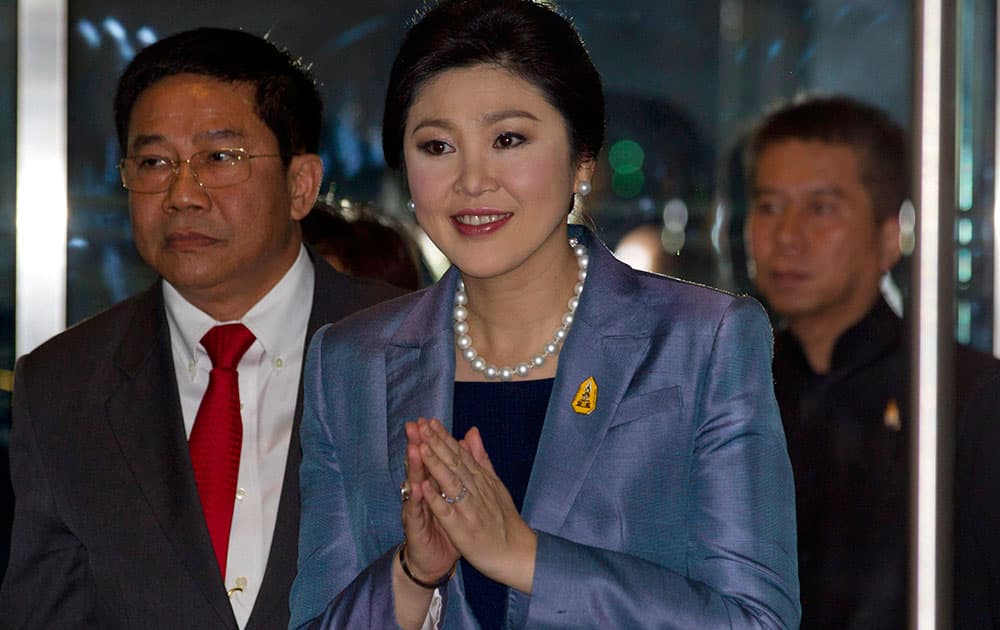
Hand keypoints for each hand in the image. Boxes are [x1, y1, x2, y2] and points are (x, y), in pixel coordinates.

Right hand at [400, 418, 459, 583]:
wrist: (435, 561)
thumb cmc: (445, 527)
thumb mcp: (454, 497)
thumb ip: (457, 471)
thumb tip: (464, 443)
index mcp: (431, 486)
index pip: (430, 459)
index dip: (430, 440)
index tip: (429, 420)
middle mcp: (420, 495)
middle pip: (417, 467)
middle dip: (416, 446)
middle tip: (414, 426)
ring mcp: (415, 510)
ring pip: (413, 486)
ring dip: (414, 468)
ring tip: (415, 449)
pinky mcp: (415, 529)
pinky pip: (416, 513)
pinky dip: (417, 500)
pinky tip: (418, 488)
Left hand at [418, 419, 537, 592]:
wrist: (518, 553)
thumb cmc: (504, 520)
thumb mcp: (495, 484)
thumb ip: (481, 458)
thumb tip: (471, 431)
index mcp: (482, 480)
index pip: (460, 454)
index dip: (444, 437)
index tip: (430, 422)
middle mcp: (477, 491)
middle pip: (454, 463)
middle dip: (436, 444)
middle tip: (421, 425)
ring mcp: (470, 510)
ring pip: (451, 483)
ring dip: (436, 465)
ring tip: (422, 447)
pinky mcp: (463, 530)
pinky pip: (448, 513)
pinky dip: (436, 499)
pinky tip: (424, 487)